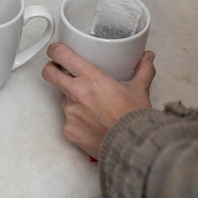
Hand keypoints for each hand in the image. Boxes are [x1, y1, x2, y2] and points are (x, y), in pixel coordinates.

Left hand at [42, 43, 155, 158]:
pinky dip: (78, 120)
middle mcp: (76, 93)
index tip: (56, 50)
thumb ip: (143, 70)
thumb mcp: (139, 90)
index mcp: (91, 78)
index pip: (62, 55)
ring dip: (72, 99)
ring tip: (92, 106)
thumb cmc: (133, 119)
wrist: (131, 147)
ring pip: (63, 98)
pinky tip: (92, 124)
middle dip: (51, 70)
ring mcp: (70, 112)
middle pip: (49, 74)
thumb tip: (147, 58)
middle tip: (59, 71)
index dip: (55, 50)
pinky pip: (69, 121)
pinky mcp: (68, 130)